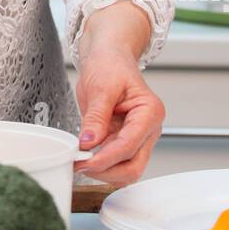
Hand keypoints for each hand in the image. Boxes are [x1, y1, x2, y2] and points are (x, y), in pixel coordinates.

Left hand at [73, 2, 164, 185]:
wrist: (109, 57)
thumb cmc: (110, 65)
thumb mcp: (100, 87)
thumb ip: (96, 117)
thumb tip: (89, 143)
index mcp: (149, 112)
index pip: (129, 145)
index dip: (106, 158)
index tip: (84, 161)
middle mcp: (149, 129)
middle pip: (133, 166)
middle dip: (106, 171)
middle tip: (79, 165)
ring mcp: (139, 137)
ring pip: (126, 170)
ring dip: (104, 172)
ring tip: (79, 162)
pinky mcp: (125, 141)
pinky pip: (116, 162)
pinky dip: (101, 165)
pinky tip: (84, 158)